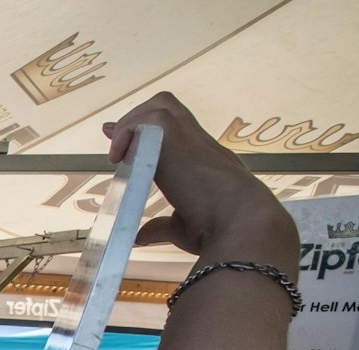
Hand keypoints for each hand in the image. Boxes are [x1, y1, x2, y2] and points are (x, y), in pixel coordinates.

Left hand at [104, 93, 292, 257]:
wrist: (240, 222)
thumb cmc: (218, 229)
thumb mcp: (182, 226)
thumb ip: (160, 226)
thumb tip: (142, 236)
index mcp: (202, 160)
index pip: (172, 132)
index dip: (145, 132)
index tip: (121, 144)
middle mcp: (199, 142)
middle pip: (166, 106)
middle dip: (137, 121)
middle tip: (119, 153)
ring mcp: (191, 135)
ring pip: (158, 105)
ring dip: (130, 126)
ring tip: (119, 158)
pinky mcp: (178, 135)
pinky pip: (147, 117)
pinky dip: (126, 132)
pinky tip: (120, 158)